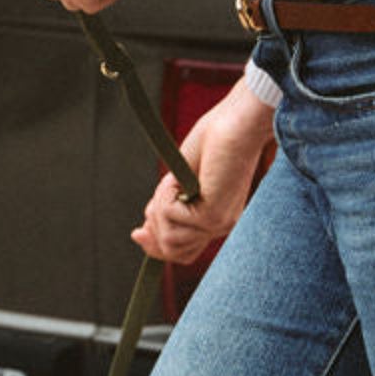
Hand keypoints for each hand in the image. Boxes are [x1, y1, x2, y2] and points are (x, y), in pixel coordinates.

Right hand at [132, 82, 274, 262]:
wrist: (237, 123)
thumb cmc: (212, 141)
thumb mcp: (178, 182)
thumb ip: (164, 209)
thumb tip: (137, 235)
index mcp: (215, 217)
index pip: (182, 253)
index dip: (156, 247)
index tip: (137, 232)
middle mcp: (220, 225)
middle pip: (172, 251)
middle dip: (154, 227)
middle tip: (157, 199)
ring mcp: (218, 223)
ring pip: (169, 239)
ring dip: (160, 208)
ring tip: (172, 183)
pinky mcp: (213, 216)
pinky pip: (171, 218)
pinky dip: (165, 195)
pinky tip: (179, 178)